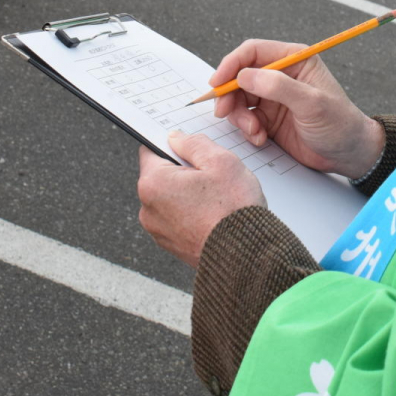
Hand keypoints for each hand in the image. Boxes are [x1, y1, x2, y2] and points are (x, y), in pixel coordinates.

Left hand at [137, 133, 265, 267]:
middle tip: (213, 176)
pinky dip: (193, 214)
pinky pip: (178, 219)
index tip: (191, 150)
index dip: (172, 146)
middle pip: (162, 176)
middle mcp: (148, 209)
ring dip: (190, 194)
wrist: (246, 256)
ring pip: (172, 198)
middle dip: (184, 172)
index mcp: (153, 184)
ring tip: (217, 199)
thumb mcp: (220, 161)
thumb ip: (193, 143)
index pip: (151, 150)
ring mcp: (158, 231)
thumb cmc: (234, 209)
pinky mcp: (172, 246)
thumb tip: (175, 138)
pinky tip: (215, 215)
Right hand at [211, 40, 384, 178]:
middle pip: (240, 75)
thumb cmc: (340, 124)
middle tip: (225, 112)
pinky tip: (260, 138)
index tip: (218, 83)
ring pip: (239, 98)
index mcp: (294, 59)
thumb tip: (245, 75)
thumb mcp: (312, 103)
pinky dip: (247, 129)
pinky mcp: (269, 118)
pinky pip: (245, 118)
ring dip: (239, 116)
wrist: (348, 155)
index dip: (231, 64)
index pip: (253, 51)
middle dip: (230, 94)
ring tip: (254, 131)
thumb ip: (279, 87)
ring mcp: (273, 97)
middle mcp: (281, 75)